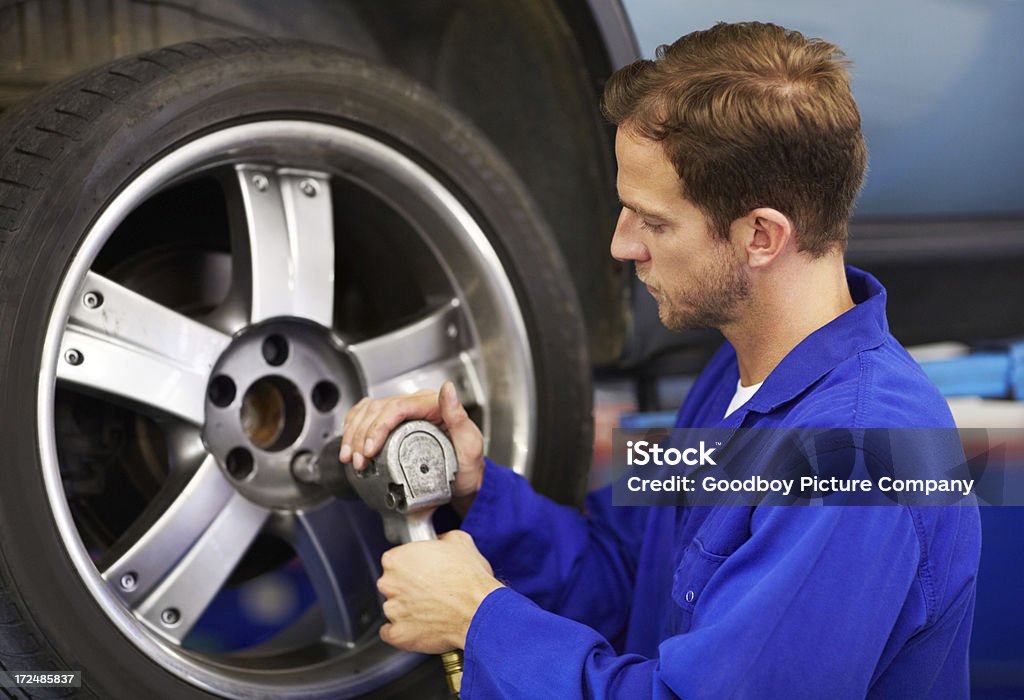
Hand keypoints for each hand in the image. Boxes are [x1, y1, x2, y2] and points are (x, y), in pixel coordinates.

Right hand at [339, 382, 484, 510]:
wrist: (465, 482)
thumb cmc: (468, 466)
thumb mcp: (470, 444)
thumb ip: (458, 416)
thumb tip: (447, 388)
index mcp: (433, 404)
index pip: (396, 407)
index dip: (378, 427)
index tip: (370, 449)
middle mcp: (417, 405)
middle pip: (377, 410)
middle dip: (361, 436)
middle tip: (358, 461)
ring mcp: (404, 413)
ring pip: (368, 412)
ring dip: (354, 434)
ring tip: (350, 458)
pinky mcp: (394, 424)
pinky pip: (367, 417)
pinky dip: (354, 429)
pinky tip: (350, 443)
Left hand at [377, 530, 502, 652]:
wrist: (479, 611)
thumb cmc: (469, 578)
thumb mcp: (459, 541)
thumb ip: (441, 539)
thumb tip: (440, 542)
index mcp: (397, 559)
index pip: (395, 560)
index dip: (411, 565)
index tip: (423, 570)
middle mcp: (389, 584)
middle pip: (392, 584)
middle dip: (408, 587)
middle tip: (430, 590)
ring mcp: (392, 611)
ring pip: (394, 609)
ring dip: (408, 609)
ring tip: (431, 610)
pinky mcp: (399, 634)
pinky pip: (391, 633)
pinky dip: (403, 631)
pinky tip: (417, 627)